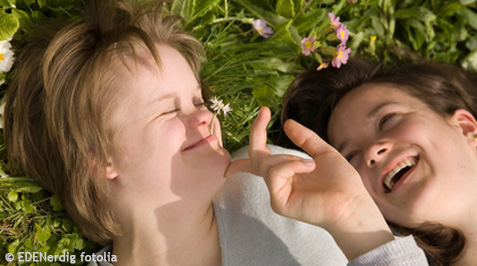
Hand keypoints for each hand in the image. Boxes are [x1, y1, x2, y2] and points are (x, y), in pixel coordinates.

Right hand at [225, 107, 393, 258]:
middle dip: (257, 133)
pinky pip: (275, 174)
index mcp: (287, 172)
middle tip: (264, 111)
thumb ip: (305, 139)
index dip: (258, 133)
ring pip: (267, 164)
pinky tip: (310, 168)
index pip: (263, 154)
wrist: (352, 203)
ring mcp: (277, 193)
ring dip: (289, 158)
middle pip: (255, 156)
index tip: (264, 111)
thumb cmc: (342, 182)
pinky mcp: (279, 202)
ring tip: (312, 165)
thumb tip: (287, 122)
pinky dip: (291, 166)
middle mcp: (278, 183)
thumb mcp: (323, 153)